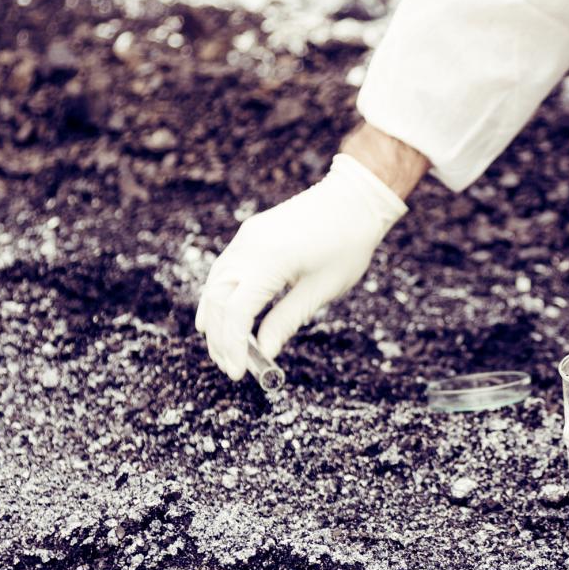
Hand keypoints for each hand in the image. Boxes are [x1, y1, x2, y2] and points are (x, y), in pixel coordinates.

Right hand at [196, 153, 405, 379]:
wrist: (354, 198)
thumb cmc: (346, 244)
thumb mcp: (321, 289)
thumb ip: (287, 320)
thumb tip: (265, 351)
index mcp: (269, 261)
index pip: (237, 312)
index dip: (233, 345)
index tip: (238, 371)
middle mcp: (249, 247)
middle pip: (217, 299)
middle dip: (219, 337)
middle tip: (228, 366)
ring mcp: (246, 238)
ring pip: (214, 284)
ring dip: (214, 318)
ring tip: (222, 348)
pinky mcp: (249, 234)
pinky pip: (223, 269)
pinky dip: (219, 296)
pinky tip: (220, 316)